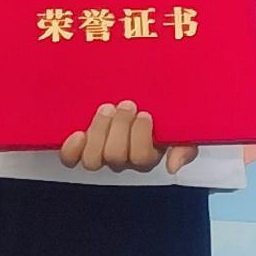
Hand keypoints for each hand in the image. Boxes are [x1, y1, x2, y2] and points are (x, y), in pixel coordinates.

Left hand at [61, 99, 191, 174]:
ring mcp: (99, 152)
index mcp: (147, 155)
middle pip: (115, 157)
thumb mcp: (182, 126)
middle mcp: (122, 158)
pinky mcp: (80, 146)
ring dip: (99, 131)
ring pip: (93, 159)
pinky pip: (70, 159)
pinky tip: (79, 133)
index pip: (141, 159)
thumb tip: (172, 166)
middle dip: (120, 127)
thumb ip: (185, 147)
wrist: (136, 89)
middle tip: (125, 105)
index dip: (141, 136)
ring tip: (106, 110)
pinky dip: (72, 148)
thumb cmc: (161, 108)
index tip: (145, 113)